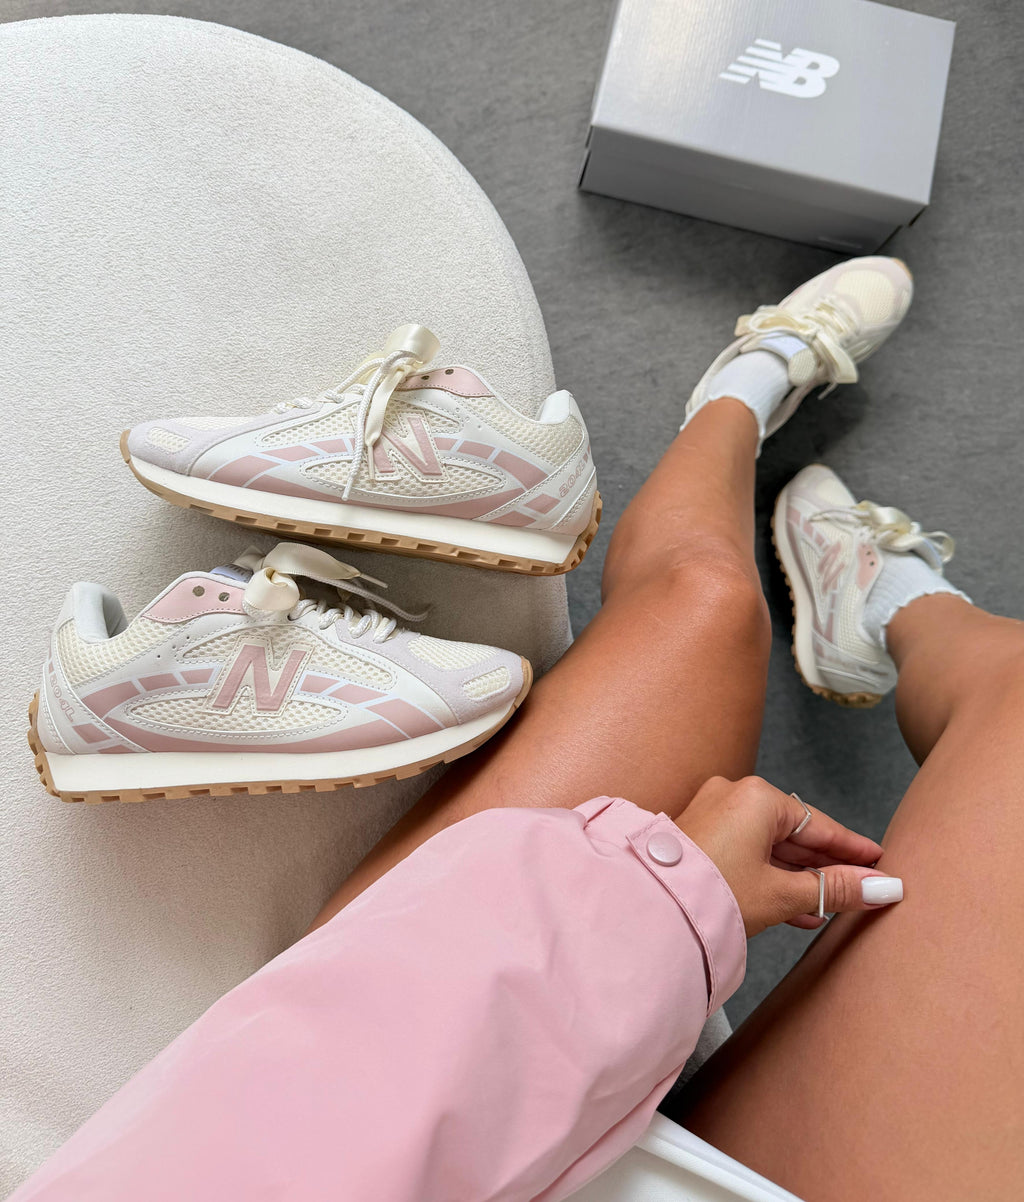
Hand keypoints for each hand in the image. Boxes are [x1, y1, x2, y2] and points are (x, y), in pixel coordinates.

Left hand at [675, 776, 902, 936]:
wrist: (653, 907)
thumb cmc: (714, 893)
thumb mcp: (782, 893)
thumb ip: (834, 889)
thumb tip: (882, 888)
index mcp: (757, 797)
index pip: (819, 824)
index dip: (851, 848)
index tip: (879, 860)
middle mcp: (734, 796)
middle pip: (795, 834)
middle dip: (826, 866)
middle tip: (861, 887)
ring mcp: (714, 815)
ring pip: (771, 847)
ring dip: (800, 877)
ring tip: (832, 907)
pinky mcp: (700, 838)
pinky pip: (748, 854)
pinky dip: (773, 877)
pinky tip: (799, 908)